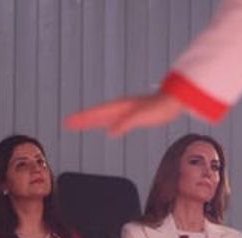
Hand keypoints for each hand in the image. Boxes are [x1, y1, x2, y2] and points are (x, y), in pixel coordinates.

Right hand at [64, 92, 183, 136]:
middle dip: (82, 120)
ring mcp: (127, 111)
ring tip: (81, 125)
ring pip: (105, 117)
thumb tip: (111, 132)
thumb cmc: (160, 107)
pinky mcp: (135, 116)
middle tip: (67, 123)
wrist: (174, 101)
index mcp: (120, 107)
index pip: (96, 113)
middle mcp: (121, 108)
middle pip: (97, 114)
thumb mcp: (141, 116)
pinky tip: (108, 129)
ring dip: (92, 121)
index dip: (82, 119)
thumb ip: (125, 123)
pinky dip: (108, 124)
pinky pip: (116, 120)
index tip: (68, 122)